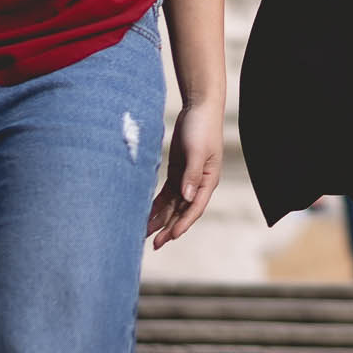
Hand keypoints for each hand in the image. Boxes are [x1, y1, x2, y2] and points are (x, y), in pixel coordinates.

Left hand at [148, 98, 223, 247]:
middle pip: (182, 211)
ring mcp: (187, 178)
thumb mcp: (197, 150)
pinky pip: (167, 193)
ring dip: (161, 218)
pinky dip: (158, 204)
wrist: (199, 108)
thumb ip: (193, 174)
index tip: (171, 237)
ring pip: (173, 205)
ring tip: (145, 234)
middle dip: (169, 227)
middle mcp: (198, 183)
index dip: (183, 223)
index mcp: (208, 180)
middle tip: (154, 244)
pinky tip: (147, 214)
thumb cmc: (202, 127)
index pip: (195, 208)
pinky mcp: (178, 171)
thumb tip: (188, 198)